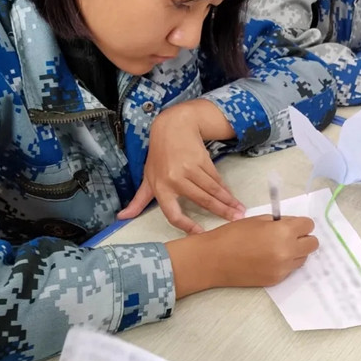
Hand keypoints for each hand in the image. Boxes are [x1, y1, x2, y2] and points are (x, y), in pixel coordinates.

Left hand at [118, 100, 244, 233]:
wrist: (172, 127)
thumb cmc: (159, 156)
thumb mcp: (147, 177)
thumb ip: (139, 200)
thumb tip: (121, 217)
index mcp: (160, 188)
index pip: (173, 214)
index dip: (187, 226)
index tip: (200, 233)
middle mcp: (174, 179)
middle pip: (202, 200)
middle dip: (221, 212)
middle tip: (235, 221)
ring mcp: (189, 168)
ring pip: (212, 190)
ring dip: (228, 201)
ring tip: (240, 211)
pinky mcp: (201, 160)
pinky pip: (215, 179)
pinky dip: (225, 189)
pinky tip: (232, 196)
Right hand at [166, 215, 318, 297]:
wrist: (214, 260)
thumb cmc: (233, 235)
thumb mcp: (258, 220)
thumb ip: (280, 222)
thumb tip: (292, 225)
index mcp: (284, 232)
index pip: (309, 226)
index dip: (301, 223)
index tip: (293, 224)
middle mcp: (288, 251)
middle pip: (313, 244)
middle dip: (303, 237)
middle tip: (289, 235)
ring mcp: (283, 268)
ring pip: (303, 258)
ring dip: (296, 251)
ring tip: (276, 247)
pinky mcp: (276, 280)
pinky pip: (290, 269)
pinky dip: (285, 262)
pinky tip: (268, 258)